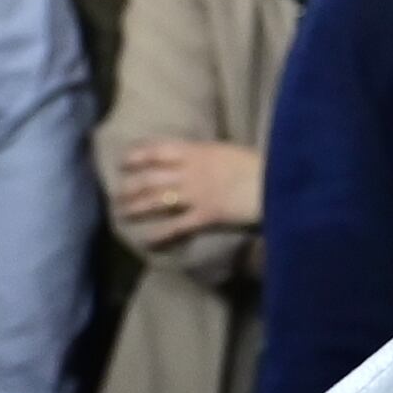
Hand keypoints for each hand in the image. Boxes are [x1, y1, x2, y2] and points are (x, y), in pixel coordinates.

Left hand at [114, 138, 263, 244]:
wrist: (277, 180)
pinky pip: (177, 226)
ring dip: (137, 207)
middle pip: (152, 177)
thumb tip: (199, 158)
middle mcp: (191, 170)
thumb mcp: (230, 152)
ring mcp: (197, 194)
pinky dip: (160, 235)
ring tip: (121, 213)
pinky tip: (147, 242)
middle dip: (131, 186)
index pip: (159, 150)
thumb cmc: (259, 164)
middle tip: (116, 193)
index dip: (138, 155)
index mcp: (199, 151)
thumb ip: (210, 156)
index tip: (124, 160)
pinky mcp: (206, 216)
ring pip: (158, 199)